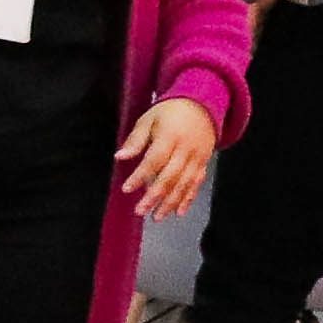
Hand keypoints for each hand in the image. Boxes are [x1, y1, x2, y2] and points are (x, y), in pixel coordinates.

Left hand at [120, 95, 219, 215]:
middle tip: (140, 211)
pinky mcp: (203, 163)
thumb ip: (135, 140)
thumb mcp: (148, 119)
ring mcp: (197, 157)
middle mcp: (186, 149)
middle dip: (155, 196)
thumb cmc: (170, 112)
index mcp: (170, 137)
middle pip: (170, 176)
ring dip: (170, 202)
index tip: (127, 189)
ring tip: (157, 217)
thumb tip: (120, 157)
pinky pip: (196, 183)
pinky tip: (178, 211)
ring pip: (184, 183)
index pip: (154, 160)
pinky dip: (188, 198)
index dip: (140, 176)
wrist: (203, 105)